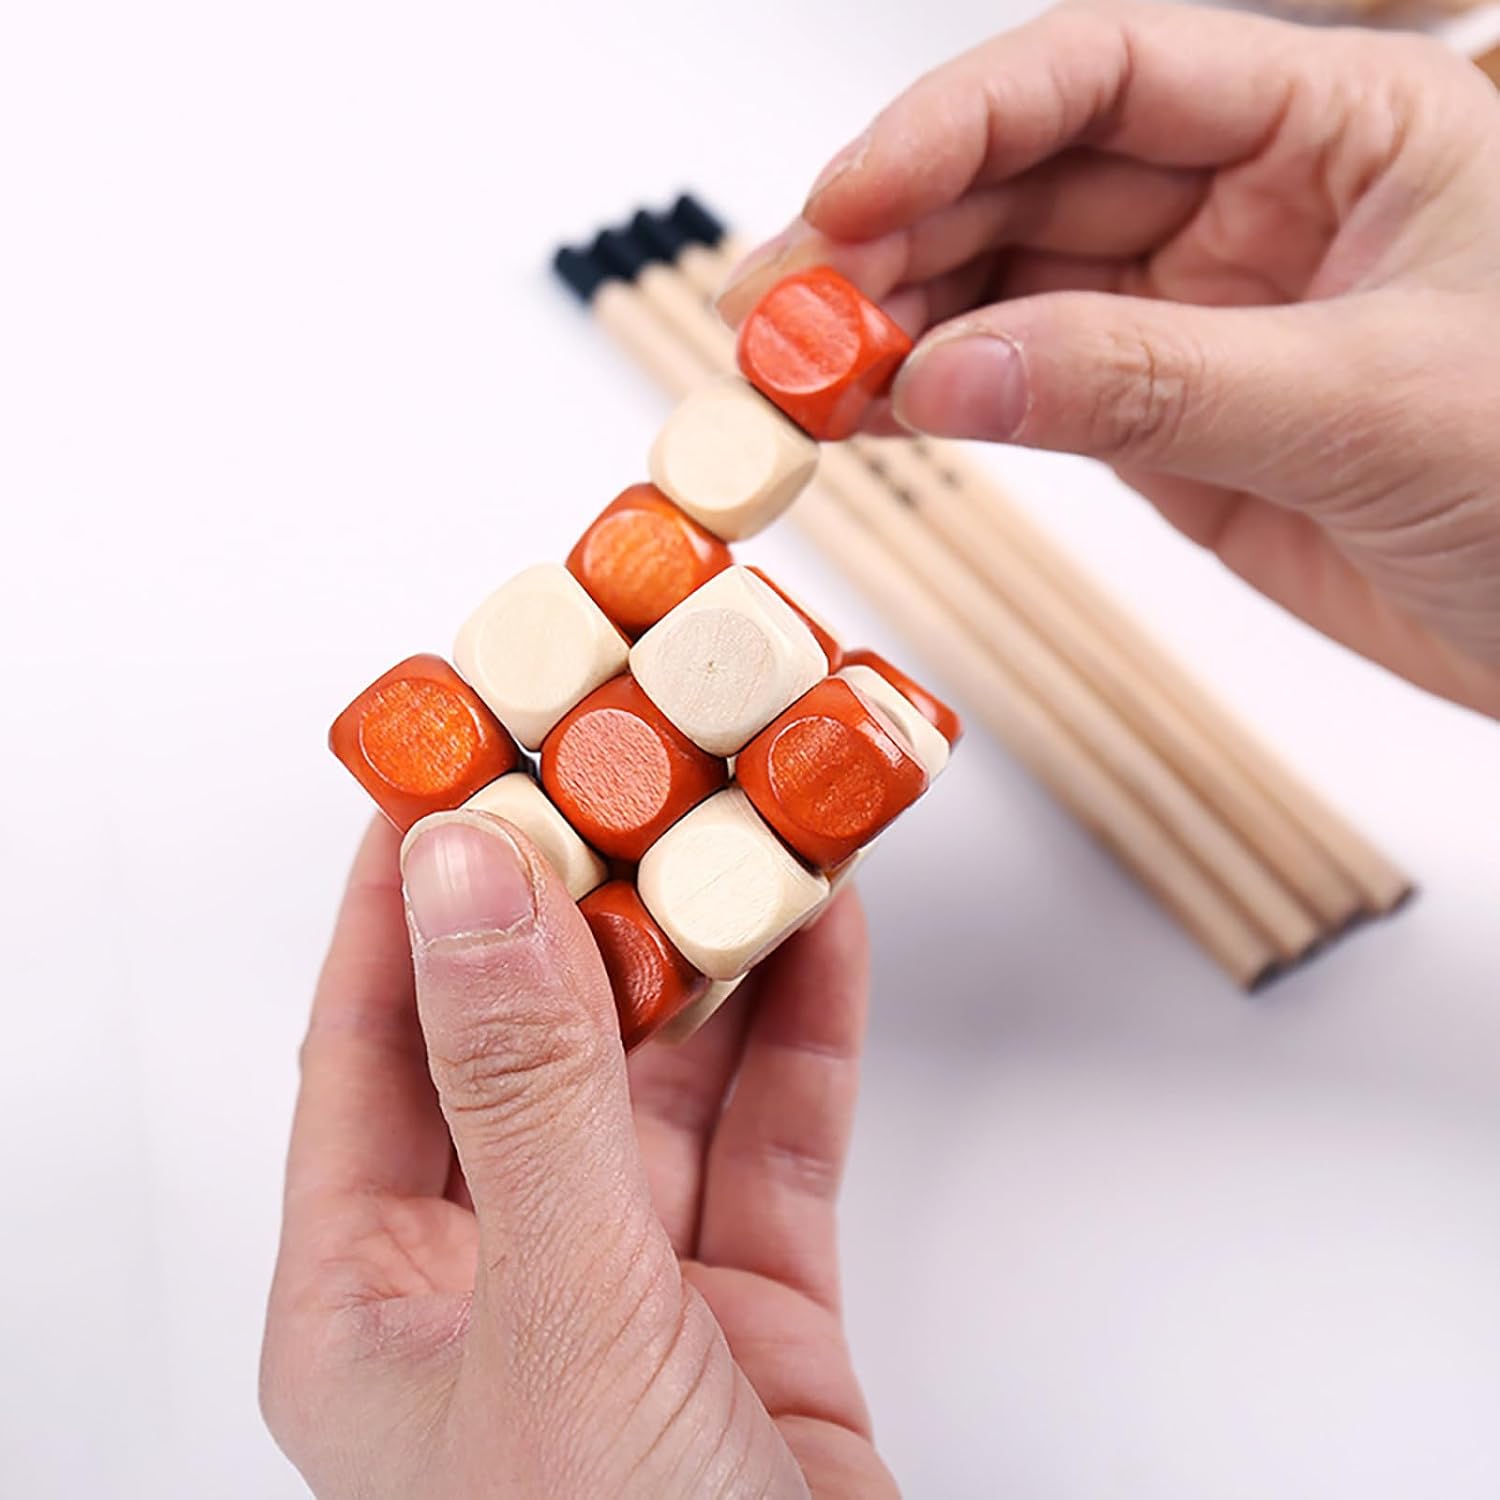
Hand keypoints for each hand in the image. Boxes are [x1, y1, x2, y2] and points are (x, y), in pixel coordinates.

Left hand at [261, 813, 895, 1498]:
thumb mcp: (556, 1318)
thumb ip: (526, 1093)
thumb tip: (470, 881)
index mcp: (371, 1307)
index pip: (368, 1045)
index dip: (408, 895)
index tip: (455, 761)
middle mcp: (493, 1286)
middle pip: (527, 1046)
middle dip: (583, 906)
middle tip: (626, 771)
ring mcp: (630, 1298)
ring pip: (663, 1083)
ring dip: (708, 958)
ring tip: (740, 828)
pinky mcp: (757, 1316)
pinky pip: (774, 1142)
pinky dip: (802, 1035)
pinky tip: (820, 933)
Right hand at [719, 2, 1499, 716]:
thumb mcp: (1363, 407)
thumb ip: (1147, 384)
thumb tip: (950, 376)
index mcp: (1339, 124)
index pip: (1112, 71)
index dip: (960, 122)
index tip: (848, 198)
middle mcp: (1254, 205)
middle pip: (1031, 179)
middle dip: (896, 233)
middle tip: (782, 308)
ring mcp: (1198, 318)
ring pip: (1011, 287)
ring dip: (900, 321)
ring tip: (797, 367)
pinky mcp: (1167, 426)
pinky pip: (1032, 389)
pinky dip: (948, 400)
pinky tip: (874, 407)